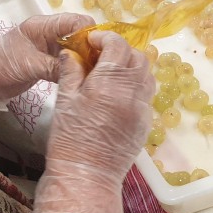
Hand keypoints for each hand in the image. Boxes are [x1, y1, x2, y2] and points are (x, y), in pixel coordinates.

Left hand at [0, 13, 94, 111]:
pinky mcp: (48, 64)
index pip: (74, 21)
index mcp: (42, 26)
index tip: (101, 49)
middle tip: (102, 66)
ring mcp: (49, 50)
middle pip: (79, 36)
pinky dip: (76, 71)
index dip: (90, 32)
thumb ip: (54, 66)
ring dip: (85, 61)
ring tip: (97, 75)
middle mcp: (49, 35)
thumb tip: (81, 71)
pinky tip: (85, 80)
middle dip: (91, 48)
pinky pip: (68, 65)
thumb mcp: (27, 65)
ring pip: (75, 51)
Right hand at [30, 32, 155, 212]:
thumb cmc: (69, 138)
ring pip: (147, 74)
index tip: (91, 41)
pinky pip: (147, 95)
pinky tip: (119, 94)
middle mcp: (132, 92)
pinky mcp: (145, 123)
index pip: (118, 45)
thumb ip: (71, 71)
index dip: (105, 37)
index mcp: (109, 83)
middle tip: (102, 55)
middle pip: (138, 56)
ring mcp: (142, 108)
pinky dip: (136, 86)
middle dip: (121, 50)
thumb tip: (71, 52)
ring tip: (113, 73)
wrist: (86, 175)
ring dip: (132, 67)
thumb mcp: (64, 101)